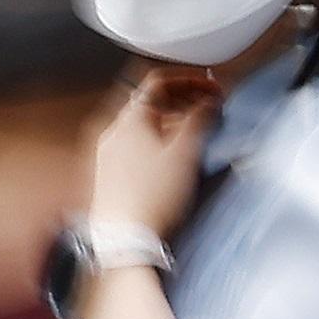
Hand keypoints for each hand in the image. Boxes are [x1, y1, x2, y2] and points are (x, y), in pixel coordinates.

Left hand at [89, 72, 222, 245]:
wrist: (123, 238)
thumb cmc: (151, 198)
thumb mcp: (184, 153)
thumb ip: (198, 120)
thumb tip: (208, 102)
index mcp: (131, 119)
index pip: (160, 82)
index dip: (190, 79)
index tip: (210, 86)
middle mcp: (115, 131)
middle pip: (151, 101)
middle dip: (183, 98)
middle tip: (207, 106)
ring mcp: (109, 153)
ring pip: (143, 123)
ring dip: (171, 119)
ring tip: (194, 130)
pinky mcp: (109, 173)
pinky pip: (135, 143)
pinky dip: (157, 138)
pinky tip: (171, 154)